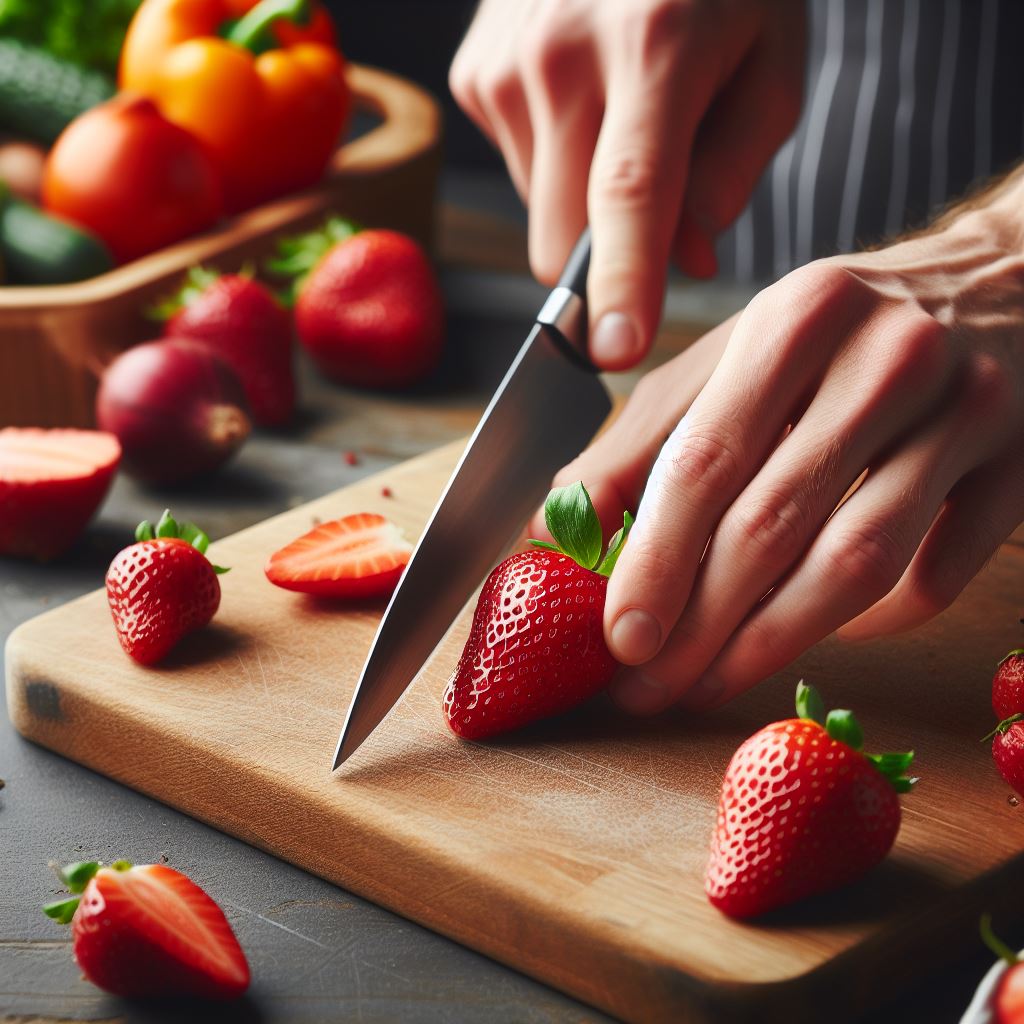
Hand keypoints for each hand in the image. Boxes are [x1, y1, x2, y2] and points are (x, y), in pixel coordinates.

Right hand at [449, 0, 804, 368]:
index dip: (622, 282)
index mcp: (654, 42)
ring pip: (542, 215)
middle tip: (657, 201)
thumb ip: (732, 173)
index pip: (628, 191)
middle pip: (563, 237)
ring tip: (621, 115)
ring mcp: (504, 64)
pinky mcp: (473, 74)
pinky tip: (581, 98)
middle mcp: (560, 52)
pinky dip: (556, 163)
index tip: (613, 353)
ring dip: (584, 202)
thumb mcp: (769, 64)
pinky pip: (519, 173)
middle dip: (606, 261)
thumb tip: (685, 261)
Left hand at [535, 187, 1023, 713]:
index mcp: (795, 321)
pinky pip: (937, 577)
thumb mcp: (734, 355)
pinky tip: (811, 638)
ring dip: (771, 643)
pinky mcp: (1018, 465)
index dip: (657, 560)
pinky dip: (870, 624)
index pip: (707, 460)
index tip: (620, 637)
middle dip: (701, 623)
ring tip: (706, 685)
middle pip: (776, 523)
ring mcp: (966, 413)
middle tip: (648, 686)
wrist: (1000, 284)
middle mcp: (885, 360)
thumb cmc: (840, 333)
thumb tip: (558, 526)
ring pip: (859, 562)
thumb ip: (644, 438)